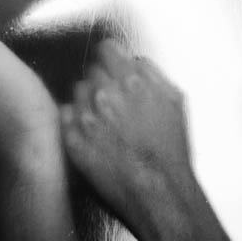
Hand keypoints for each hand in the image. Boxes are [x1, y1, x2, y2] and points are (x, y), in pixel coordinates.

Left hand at [61, 40, 231, 240]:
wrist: (160, 192)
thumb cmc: (171, 151)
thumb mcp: (175, 100)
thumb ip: (152, 72)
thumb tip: (136, 61)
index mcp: (132, 79)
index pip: (107, 48)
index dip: (112, 57)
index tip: (113, 65)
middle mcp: (105, 93)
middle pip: (93, 70)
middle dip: (104, 82)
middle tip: (117, 103)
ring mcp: (86, 116)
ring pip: (78, 92)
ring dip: (90, 101)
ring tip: (108, 123)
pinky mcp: (72, 139)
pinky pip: (66, 115)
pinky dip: (77, 122)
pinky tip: (95, 135)